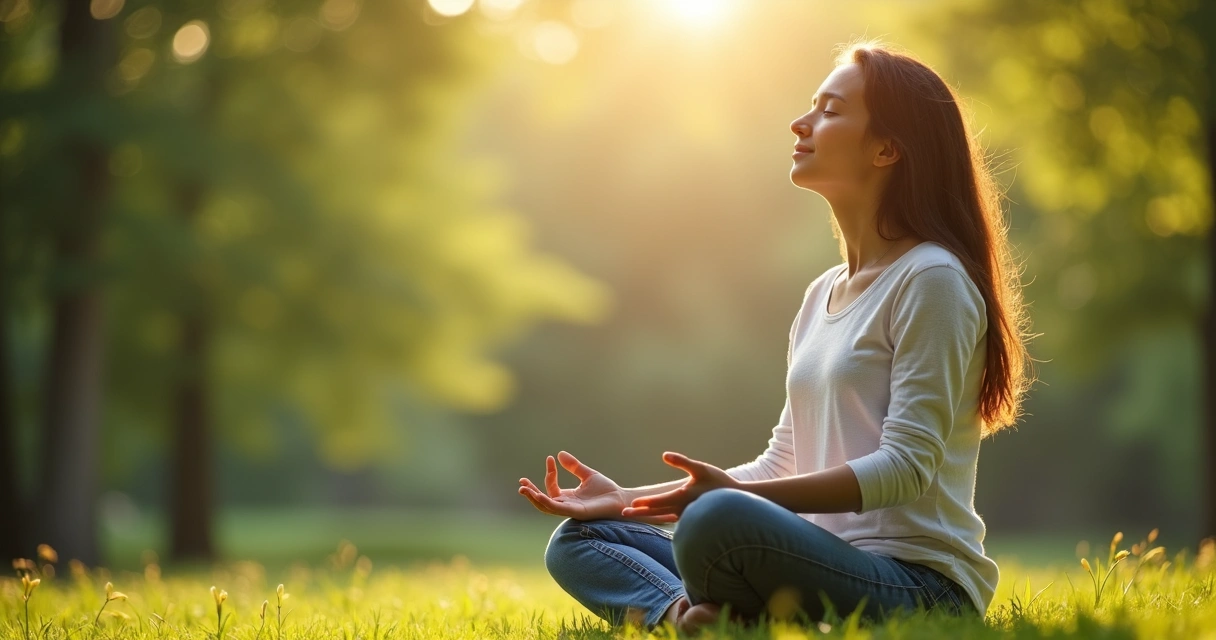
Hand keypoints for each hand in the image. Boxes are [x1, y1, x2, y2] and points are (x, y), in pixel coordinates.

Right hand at [518, 451, 677, 523]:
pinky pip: (557, 509)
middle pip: (543, 500)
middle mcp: (566, 504)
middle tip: (521, 482)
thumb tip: (559, 454)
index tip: (550, 458)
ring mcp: (570, 510)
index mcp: (568, 497)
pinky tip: (538, 494)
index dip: (549, 473)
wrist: (620, 499)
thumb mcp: (587, 474)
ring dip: (534, 498)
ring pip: (546, 507)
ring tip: (523, 488)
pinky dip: (546, 502)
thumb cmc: (606, 490)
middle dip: (531, 492)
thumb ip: (574, 466)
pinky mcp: (576, 512)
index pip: (551, 486)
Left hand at [622, 451, 739, 518]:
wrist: (738, 501)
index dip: (644, 503)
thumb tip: (664, 455)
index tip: (630, 505)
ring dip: (648, 516)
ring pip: (663, 517)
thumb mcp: (701, 468)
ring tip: (635, 515)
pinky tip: (653, 518)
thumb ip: (682, 462)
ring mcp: (687, 515)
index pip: (659, 501)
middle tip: (623, 514)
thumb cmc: (719, 482)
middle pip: (657, 512)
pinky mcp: (691, 517)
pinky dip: (660, 518)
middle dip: (640, 513)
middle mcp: (682, 509)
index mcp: (682, 497)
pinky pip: (672, 519)